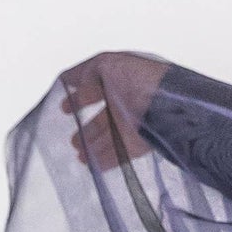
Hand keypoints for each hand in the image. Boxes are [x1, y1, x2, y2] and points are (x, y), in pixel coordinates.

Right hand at [58, 51, 170, 168]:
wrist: (169, 104)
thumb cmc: (140, 79)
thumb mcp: (107, 65)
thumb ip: (88, 76)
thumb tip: (79, 94)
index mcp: (118, 79)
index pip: (93, 87)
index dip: (76, 95)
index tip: (62, 107)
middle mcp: (125, 101)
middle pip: (101, 118)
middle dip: (86, 128)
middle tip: (72, 140)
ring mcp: (133, 123)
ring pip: (109, 137)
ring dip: (93, 146)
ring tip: (80, 155)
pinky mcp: (141, 142)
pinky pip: (121, 153)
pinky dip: (106, 160)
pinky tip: (94, 165)